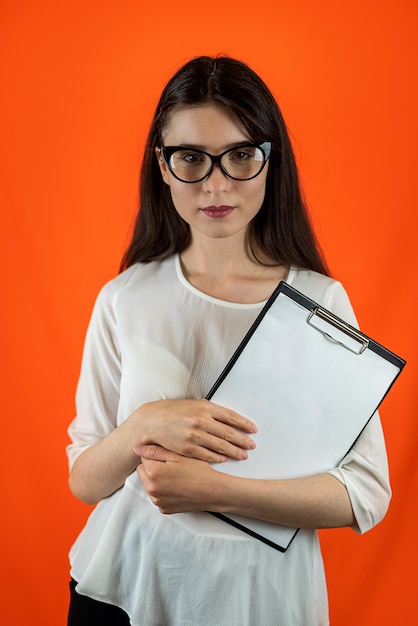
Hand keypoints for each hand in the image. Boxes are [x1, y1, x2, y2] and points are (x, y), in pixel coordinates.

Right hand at [132, 399, 256, 463]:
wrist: (153, 421)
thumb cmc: (175, 411)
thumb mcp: (194, 405)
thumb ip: (211, 411)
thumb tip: (231, 419)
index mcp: (205, 407)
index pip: (231, 416)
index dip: (244, 424)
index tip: (254, 430)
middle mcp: (201, 420)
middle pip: (228, 433)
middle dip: (243, 440)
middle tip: (253, 445)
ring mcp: (194, 435)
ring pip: (220, 446)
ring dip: (234, 451)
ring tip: (244, 454)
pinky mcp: (187, 448)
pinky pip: (208, 455)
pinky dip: (219, 458)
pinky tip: (226, 459)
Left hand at [137, 444, 222, 513]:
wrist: (214, 491)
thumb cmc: (199, 472)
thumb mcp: (178, 456)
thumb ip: (155, 450)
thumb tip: (137, 449)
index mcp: (153, 473)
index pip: (143, 458)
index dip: (156, 455)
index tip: (168, 457)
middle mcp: (152, 489)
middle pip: (143, 472)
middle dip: (153, 467)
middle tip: (172, 466)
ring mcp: (158, 501)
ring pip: (149, 484)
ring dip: (157, 480)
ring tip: (176, 476)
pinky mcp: (164, 509)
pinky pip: (157, 496)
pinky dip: (164, 491)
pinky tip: (177, 486)